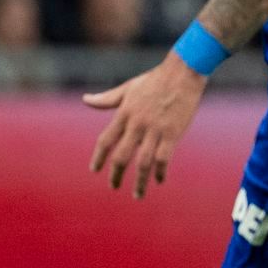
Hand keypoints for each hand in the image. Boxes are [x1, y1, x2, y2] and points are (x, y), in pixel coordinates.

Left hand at [83, 53, 207, 199]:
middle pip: (121, 155)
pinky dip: (159, 172)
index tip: (94, 170)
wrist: (182, 73)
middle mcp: (136, 124)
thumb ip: (107, 99)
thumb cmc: (154, 80)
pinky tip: (158, 180)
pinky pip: (164, 158)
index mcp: (124, 114)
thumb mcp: (127, 88)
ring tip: (136, 195)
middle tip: (112, 186)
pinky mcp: (173, 133)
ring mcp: (155, 130)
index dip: (98, 156)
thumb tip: (85, 100)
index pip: (106, 140)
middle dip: (115, 174)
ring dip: (139, 181)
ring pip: (143, 162)